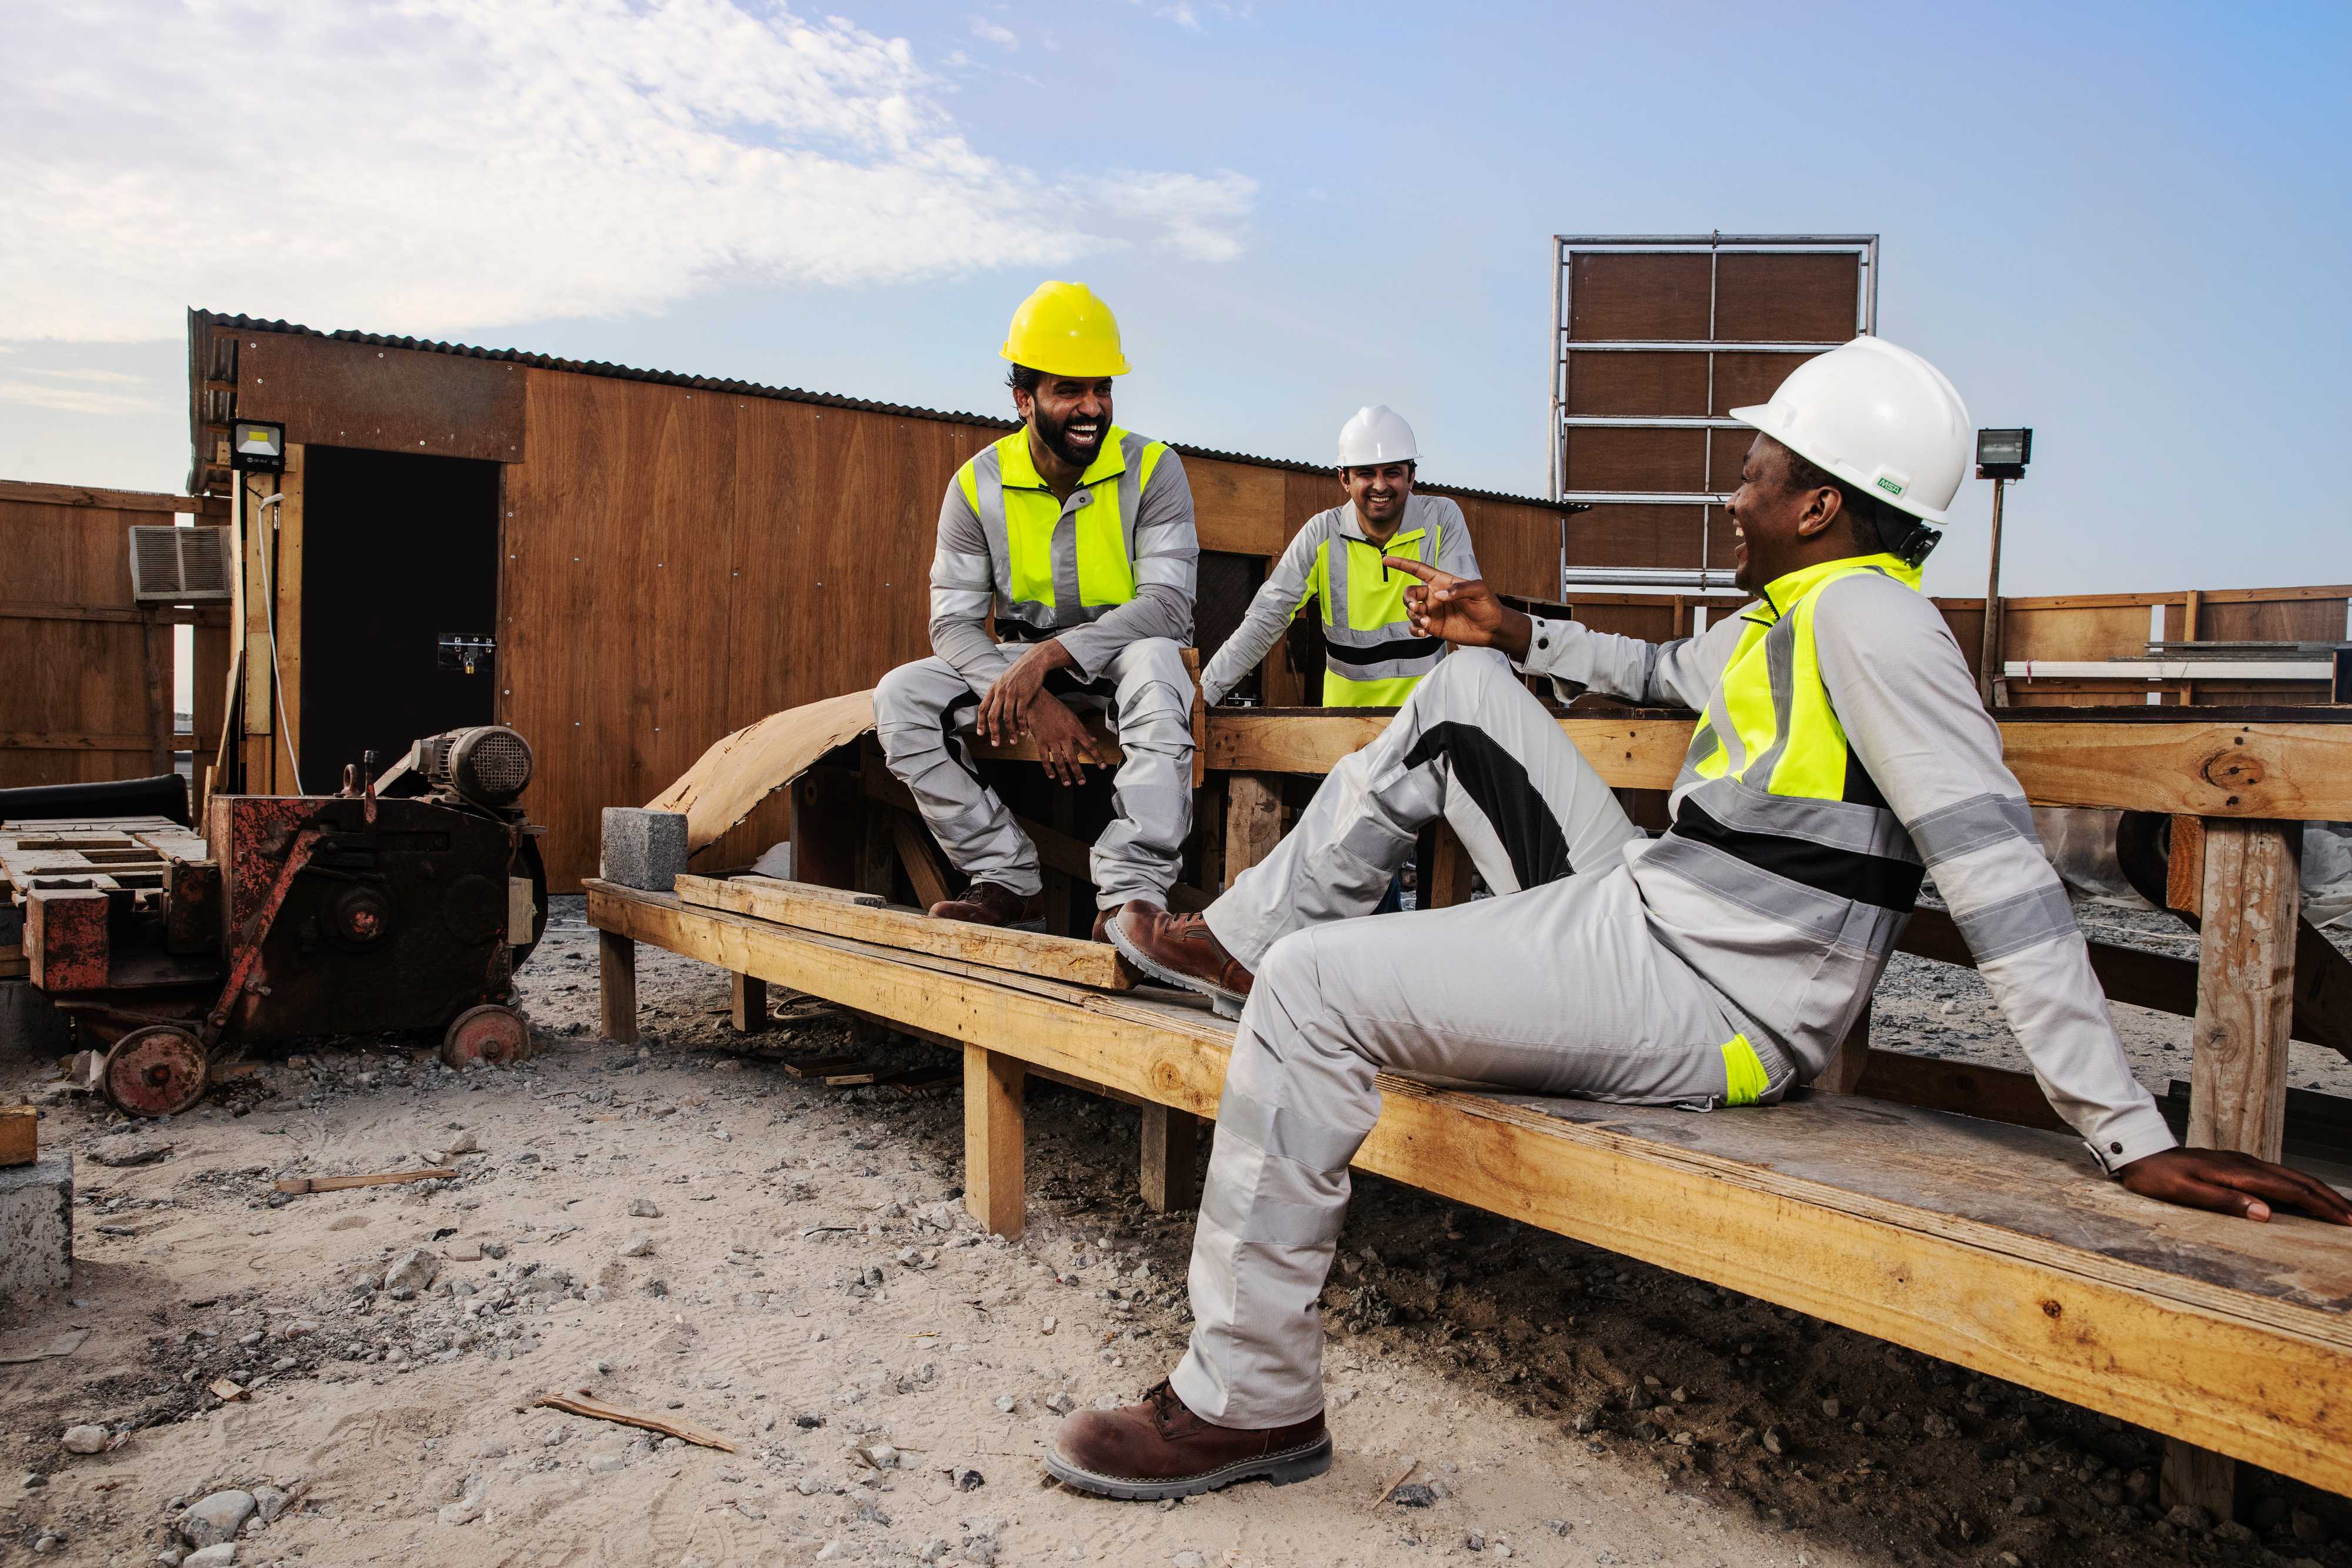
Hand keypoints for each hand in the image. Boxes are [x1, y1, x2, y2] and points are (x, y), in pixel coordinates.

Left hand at [976, 639, 1073, 744]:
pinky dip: (1021, 725)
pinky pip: (1020, 715)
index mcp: (993, 688)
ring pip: (1007, 718)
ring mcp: (1012, 694)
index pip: (982, 708)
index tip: (981, 734)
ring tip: (1012, 741)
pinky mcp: (1024, 695)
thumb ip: (997, 692)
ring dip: (1009, 732)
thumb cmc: (1019, 672)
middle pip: (993, 716)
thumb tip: (992, 705)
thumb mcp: (1003, 680)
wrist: (1033, 662)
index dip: (980, 722)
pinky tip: (1023, 732)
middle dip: (993, 732)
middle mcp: (1000, 691)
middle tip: (995, 743)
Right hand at [1023, 693, 1104, 784]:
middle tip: (1082, 782)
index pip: (1089, 745)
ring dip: (1064, 774)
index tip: (1102, 766)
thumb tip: (1094, 740)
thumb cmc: (1056, 708)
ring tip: (1067, 783)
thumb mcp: (1072, 717)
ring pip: (1060, 761)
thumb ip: (1083, 730)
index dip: (1097, 756)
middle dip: (1078, 772)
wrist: (1038, 701)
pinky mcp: (1041, 741)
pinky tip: (1052, 775)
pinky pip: (1045, 758)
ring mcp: (1052, 740)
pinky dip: (1048, 768)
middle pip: (1073, 758)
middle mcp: (1065, 736)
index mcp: (1074, 729)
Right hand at [1383, 557, 1532, 661]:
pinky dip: (1414, 629)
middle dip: (1408, 599)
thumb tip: (1439, 596)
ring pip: (1410, 611)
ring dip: (1414, 617)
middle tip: (1418, 608)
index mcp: (1441, 581)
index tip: (1386, 559)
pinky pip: (1415, 626)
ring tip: (1427, 623)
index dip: (1401, 564)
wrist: (1492, 628)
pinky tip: (1423, 632)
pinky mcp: (1433, 627)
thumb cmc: (1487, 605)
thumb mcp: (1479, 590)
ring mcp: (1432, 611)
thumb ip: (1459, 589)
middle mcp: (1433, 595)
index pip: (1417, 569)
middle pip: (1409, 593)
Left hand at [2116, 1146, 2351, 1223]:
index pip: (2291, 1191)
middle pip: (2298, 1181)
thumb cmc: (2158, 1176)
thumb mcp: (2186, 1193)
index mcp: (2239, 1172)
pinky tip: (2303, 1195)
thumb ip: (2225, 1202)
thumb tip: (2267, 1213)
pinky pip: (2277, 1176)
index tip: (2345, 1220)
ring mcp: (2242, 1162)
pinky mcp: (2236, 1165)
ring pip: (2290, 1176)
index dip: (2321, 1206)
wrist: (2138, 1152)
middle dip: (2330, 1199)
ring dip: (2318, 1192)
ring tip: (2339, 1208)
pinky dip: (2299, 1186)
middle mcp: (2246, 1164)